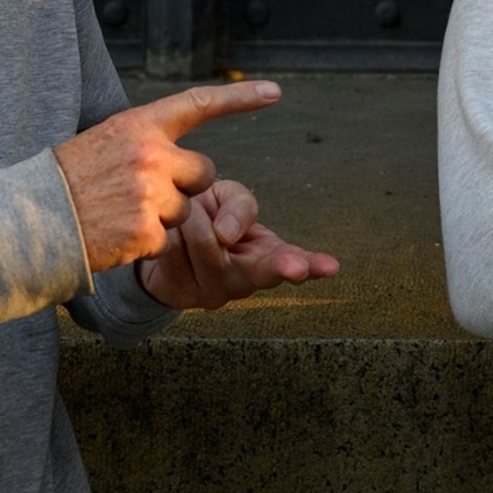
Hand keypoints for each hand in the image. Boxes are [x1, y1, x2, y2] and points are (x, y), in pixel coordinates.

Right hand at [54, 82, 281, 271]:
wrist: (32, 221)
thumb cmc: (63, 181)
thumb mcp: (103, 142)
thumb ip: (143, 143)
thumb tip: (176, 155)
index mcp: (139, 125)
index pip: (197, 104)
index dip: (239, 97)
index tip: (275, 92)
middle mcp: (151, 155)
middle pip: (204, 173)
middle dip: (186, 186)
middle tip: (146, 194)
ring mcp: (151, 195)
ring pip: (185, 212)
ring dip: (161, 218)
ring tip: (119, 215)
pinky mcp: (148, 233)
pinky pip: (167, 242)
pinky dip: (146, 245)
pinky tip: (116, 236)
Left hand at [136, 179, 343, 310]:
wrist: (162, 234)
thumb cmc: (207, 214)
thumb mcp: (229, 198)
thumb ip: (239, 206)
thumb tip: (227, 233)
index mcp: (266, 255)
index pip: (295, 261)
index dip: (312, 265)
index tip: (330, 267)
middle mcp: (246, 279)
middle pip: (261, 272)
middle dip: (280, 266)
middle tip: (296, 267)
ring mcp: (216, 291)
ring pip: (208, 247)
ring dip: (195, 217)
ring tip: (190, 209)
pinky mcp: (184, 294)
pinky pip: (176, 254)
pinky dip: (173, 231)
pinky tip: (173, 232)